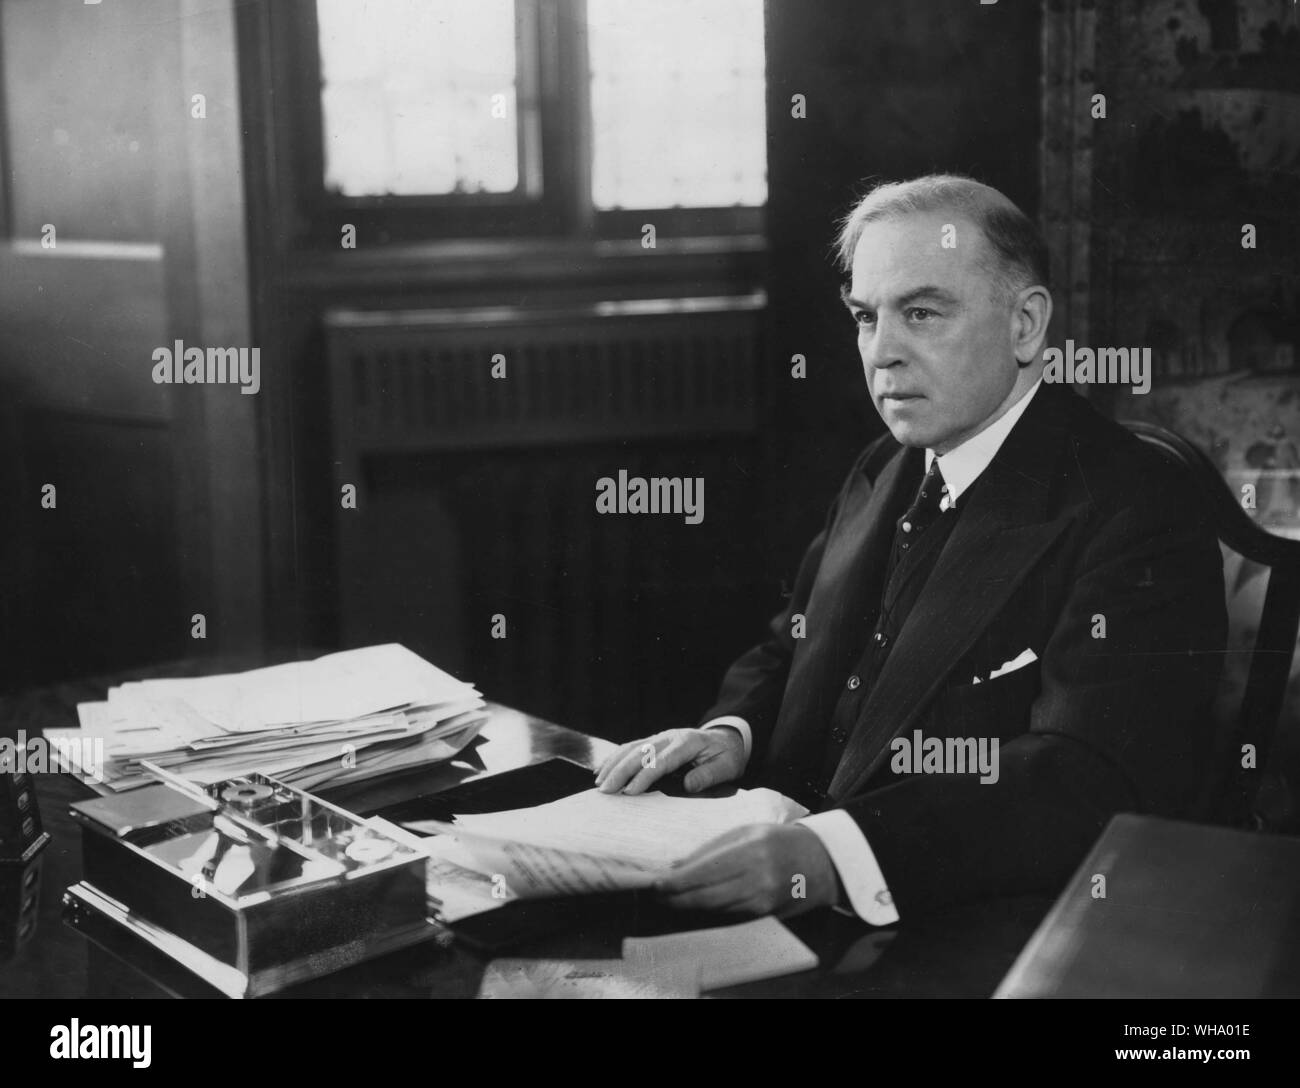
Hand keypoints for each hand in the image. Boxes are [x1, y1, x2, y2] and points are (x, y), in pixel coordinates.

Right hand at [594, 727, 745, 795]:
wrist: (726, 738)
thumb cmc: (726, 755)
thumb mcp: (726, 766)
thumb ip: (708, 775)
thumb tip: (688, 785)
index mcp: (688, 742)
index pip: (661, 760)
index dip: (644, 776)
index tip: (630, 792)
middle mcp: (670, 736)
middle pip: (640, 752)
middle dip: (620, 772)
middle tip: (606, 791)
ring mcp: (660, 737)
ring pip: (631, 748)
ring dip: (613, 764)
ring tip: (599, 783)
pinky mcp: (654, 741)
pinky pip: (630, 747)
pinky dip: (614, 758)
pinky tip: (602, 770)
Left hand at [654, 824, 838, 916]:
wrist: (821, 863)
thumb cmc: (780, 840)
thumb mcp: (747, 832)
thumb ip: (712, 849)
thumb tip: (677, 866)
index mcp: (751, 851)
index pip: (704, 872)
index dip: (676, 882)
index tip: (654, 884)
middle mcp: (757, 880)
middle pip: (705, 897)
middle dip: (676, 898)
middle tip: (655, 894)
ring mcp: (763, 901)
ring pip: (714, 909)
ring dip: (689, 905)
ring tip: (670, 898)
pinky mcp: (765, 915)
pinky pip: (728, 915)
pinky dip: (709, 910)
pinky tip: (696, 903)